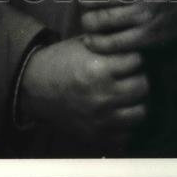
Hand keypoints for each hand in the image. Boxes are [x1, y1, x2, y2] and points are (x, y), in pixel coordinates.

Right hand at [18, 36, 147, 152]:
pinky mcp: (97, 135)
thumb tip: (133, 41)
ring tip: (129, 95)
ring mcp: (102, 118)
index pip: (137, 61)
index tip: (129, 57)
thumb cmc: (60, 60)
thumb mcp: (83, 44)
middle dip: (139, 77)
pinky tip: (119, 112)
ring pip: (140, 113)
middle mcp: (103, 95)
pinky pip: (126, 135)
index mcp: (99, 69)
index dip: (135, 56)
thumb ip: (108, 45)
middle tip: (132, 75)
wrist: (34, 86)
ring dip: (136, 102)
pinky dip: (126, 124)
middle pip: (142, 87)